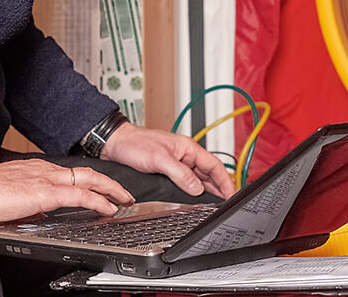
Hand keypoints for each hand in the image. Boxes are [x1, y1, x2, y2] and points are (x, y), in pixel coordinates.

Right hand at [0, 158, 133, 223]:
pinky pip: (80, 196)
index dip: (90, 183)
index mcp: (37, 171)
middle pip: (87, 173)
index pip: (71, 175)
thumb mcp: (11, 202)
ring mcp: (47, 179)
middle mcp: (46, 171)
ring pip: (89, 180)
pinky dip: (98, 202)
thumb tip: (39, 215)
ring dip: (110, 190)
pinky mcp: (45, 192)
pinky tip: (108, 209)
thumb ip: (28, 206)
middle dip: (110, 184)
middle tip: (124, 194)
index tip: (101, 192)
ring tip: (124, 201)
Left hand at [101, 123, 236, 198]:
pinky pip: (187, 182)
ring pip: (199, 178)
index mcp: (188, 149)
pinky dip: (194, 191)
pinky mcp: (168, 170)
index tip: (232, 193)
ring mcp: (177, 163)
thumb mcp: (160, 159)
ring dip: (208, 191)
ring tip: (215, 204)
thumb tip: (196, 188)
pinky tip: (195, 199)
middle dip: (220, 188)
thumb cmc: (135, 144)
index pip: (214, 166)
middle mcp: (185, 155)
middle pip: (209, 173)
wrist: (116, 144)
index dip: (225, 180)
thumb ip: (180, 174)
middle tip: (227, 203)